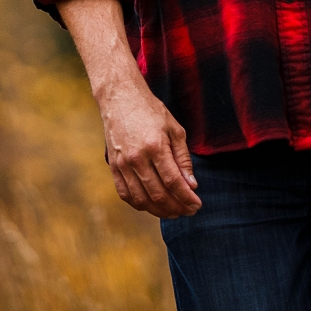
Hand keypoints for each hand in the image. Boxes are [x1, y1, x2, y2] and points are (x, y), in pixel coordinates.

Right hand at [95, 76, 201, 217]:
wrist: (120, 98)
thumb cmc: (150, 111)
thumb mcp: (174, 129)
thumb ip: (183, 158)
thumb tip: (191, 185)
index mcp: (155, 146)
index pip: (174, 182)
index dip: (187, 198)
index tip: (197, 205)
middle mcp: (137, 158)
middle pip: (158, 194)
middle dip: (177, 208)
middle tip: (188, 211)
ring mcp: (122, 164)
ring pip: (141, 199)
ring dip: (159, 211)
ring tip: (173, 212)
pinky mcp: (113, 166)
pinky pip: (125, 194)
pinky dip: (139, 204)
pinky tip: (152, 205)